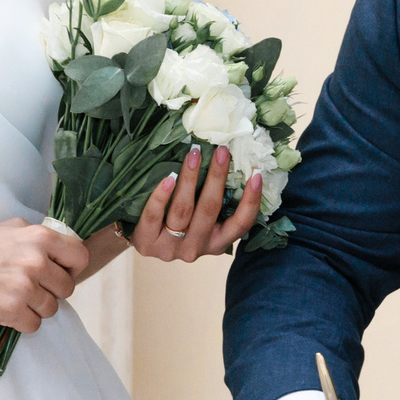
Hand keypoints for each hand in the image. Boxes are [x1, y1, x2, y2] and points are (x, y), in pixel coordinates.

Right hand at [0, 218, 88, 331]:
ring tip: (14, 298)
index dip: (73, 268)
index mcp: (40, 236)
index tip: (60, 273)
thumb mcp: (10, 229)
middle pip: (67, 288)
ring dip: (36, 308)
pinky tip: (6, 310)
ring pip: (52, 309)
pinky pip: (34, 325)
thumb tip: (64, 252)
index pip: (80, 256)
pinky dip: (22, 322)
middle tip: (30, 288)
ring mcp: (24, 286)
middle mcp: (36, 260)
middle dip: (52, 291)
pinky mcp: (12, 310)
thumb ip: (39, 238)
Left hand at [129, 145, 263, 262]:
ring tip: (194, 154)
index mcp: (217, 243)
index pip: (240, 225)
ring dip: (190, 178)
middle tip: (221, 151)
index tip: (256, 175)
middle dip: (217, 177)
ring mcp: (171, 248)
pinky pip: (155, 215)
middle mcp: (196, 248)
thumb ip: (215, 203)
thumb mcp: (202, 222)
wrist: (142, 244)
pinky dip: (162, 195)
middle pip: (210, 210)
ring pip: (183, 210)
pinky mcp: (148, 244)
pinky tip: (169, 177)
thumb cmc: (179, 225)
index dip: (250, 201)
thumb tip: (229, 162)